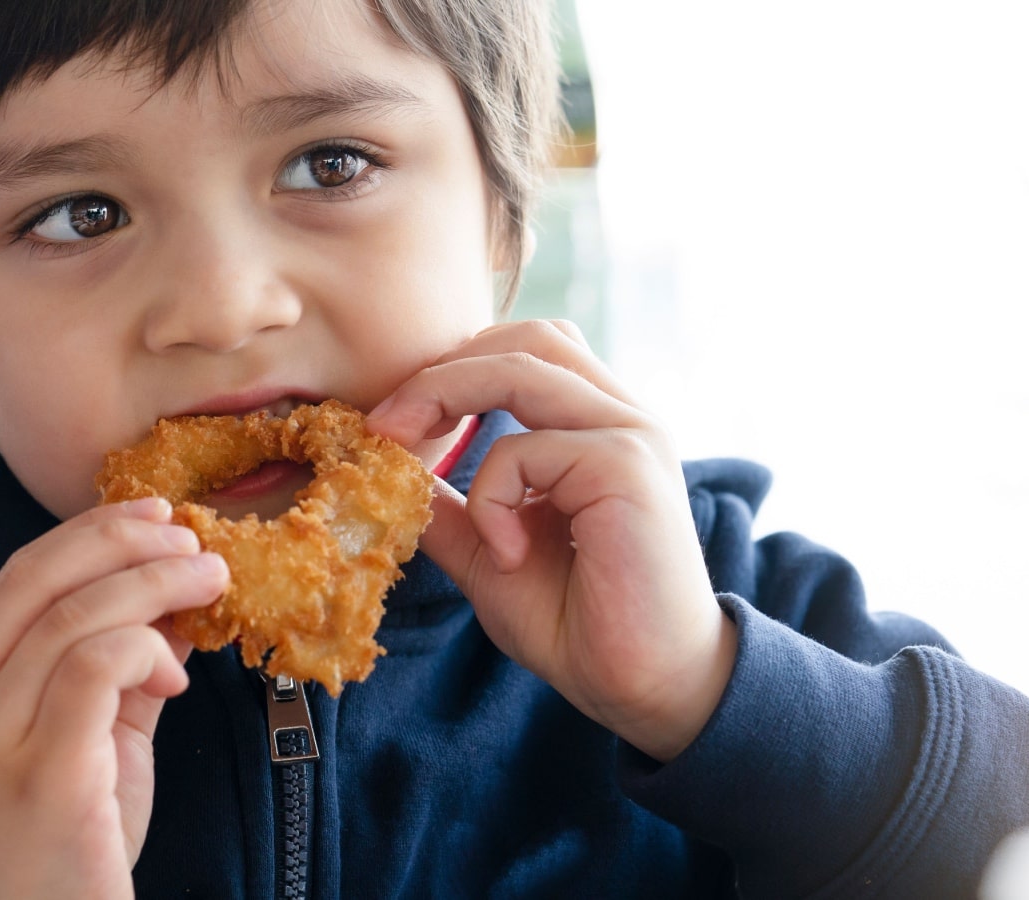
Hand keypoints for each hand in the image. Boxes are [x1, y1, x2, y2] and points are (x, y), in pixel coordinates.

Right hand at [0, 498, 227, 898]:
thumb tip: (173, 590)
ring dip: (156, 588)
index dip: (92, 532)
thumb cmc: (66, 835)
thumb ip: (117, 661)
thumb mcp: (86, 730)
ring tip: (210, 587)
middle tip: (194, 545)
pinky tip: (175, 677)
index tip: (155, 515)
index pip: (20, 574)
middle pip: (42, 579)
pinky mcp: (43, 772)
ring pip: (75, 619)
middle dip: (128, 545)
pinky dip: (146, 650)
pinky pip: (96, 669)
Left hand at [368, 320, 735, 760]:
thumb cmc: (580, 622)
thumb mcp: (490, 552)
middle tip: (383, 423)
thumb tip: (388, 474)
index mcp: (594, 426)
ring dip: (445, 398)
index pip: (521, 351)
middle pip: (523, 338)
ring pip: (521, 366)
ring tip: (403, 449)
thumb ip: (449, 506)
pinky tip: (508, 552)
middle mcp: (620, 416)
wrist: (645, 687)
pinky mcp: (628, 465)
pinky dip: (492, 494)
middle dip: (440, 370)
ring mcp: (630, 434)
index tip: (387, 421)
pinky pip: (527, 447)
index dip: (450, 370)